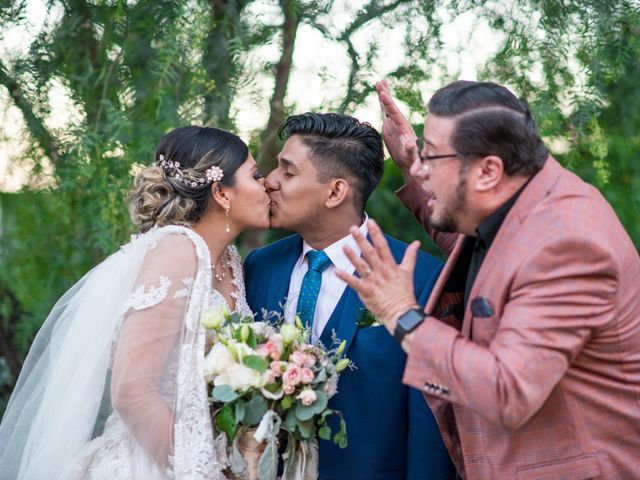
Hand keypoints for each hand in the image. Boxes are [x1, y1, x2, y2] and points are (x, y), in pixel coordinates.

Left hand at [335, 219, 419, 334]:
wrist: (402, 313)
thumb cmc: (405, 292)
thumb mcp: (409, 272)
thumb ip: (411, 255)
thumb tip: (417, 242)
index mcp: (391, 266)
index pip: (383, 246)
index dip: (376, 233)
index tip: (370, 222)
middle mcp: (382, 272)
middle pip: (370, 253)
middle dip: (361, 240)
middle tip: (352, 228)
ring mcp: (374, 282)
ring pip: (361, 266)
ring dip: (352, 256)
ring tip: (344, 246)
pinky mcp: (367, 292)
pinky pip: (354, 283)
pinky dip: (345, 278)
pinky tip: (337, 271)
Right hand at [376, 80, 419, 173]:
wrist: (410, 162)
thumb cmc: (411, 161)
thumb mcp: (411, 157)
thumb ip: (411, 151)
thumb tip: (410, 144)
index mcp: (404, 129)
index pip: (396, 115)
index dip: (389, 105)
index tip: (383, 95)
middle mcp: (400, 123)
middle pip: (391, 107)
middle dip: (386, 97)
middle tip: (380, 84)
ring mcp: (394, 123)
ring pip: (388, 106)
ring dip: (384, 95)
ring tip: (379, 82)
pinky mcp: (390, 125)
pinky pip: (385, 110)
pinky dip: (382, 101)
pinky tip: (380, 91)